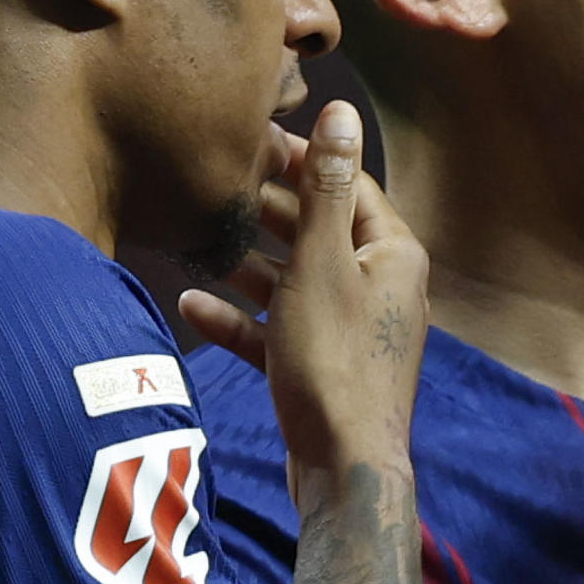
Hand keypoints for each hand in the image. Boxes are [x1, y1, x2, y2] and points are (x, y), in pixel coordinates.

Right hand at [180, 101, 429, 503]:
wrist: (342, 470)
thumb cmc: (335, 361)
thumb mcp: (321, 262)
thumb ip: (325, 188)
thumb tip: (342, 112)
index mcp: (391, 253)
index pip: (347, 185)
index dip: (303, 159)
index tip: (252, 141)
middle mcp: (377, 286)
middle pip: (316, 230)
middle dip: (268, 210)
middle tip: (218, 183)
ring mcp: (348, 330)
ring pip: (292, 280)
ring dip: (246, 264)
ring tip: (200, 238)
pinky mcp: (319, 367)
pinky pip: (275, 329)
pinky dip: (240, 317)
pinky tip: (193, 307)